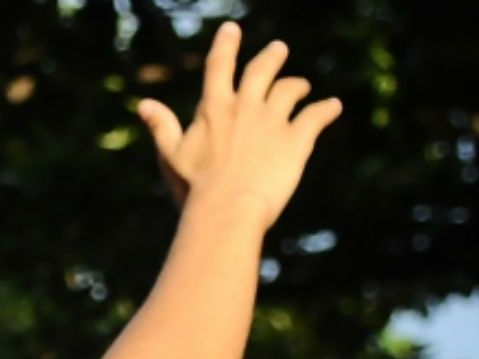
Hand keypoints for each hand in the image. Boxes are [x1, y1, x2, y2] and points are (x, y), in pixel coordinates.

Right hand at [135, 23, 341, 228]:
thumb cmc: (194, 188)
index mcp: (214, 109)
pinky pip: (317, 115)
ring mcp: (273, 121)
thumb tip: (144, 105)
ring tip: (303, 88)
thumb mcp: (171, 156)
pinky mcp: (297, 139)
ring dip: (298, 85)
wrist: (227, 209)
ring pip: (291, 89)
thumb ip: (162, 127)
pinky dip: (327, 108)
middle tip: (278, 49)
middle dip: (272, 56)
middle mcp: (245, 106)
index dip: (226, 45)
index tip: (231, 29)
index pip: (219, 66)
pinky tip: (333, 106)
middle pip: (262, 70)